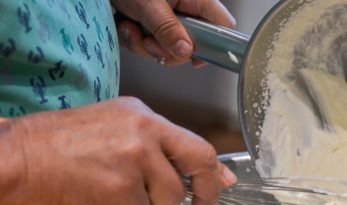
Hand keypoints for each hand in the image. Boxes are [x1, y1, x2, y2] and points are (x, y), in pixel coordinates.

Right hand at [14, 97, 235, 204]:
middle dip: (207, 192)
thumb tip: (202, 172)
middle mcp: (145, 131)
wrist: (17, 157)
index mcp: (143, 115)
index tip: (222, 185)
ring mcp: (135, 158)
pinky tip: (100, 200)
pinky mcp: (123, 187)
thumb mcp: (112, 130)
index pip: (195, 142)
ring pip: (168, 197)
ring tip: (113, 194)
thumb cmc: (56, 147)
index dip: (213, 170)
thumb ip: (156, 148)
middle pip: (198, 162)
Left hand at [112, 0, 235, 67]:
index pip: (221, 26)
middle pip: (191, 46)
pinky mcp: (151, 26)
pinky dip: (134, 40)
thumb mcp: (149, 4)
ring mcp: (168, 20)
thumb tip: (186, 51)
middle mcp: (185, 11)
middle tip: (149, 41)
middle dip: (166, 50)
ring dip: (144, 45)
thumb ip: (168, 28)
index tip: (192, 58)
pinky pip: (149, 46)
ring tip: (130, 26)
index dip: (213, 46)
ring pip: (167, 49)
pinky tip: (125, 25)